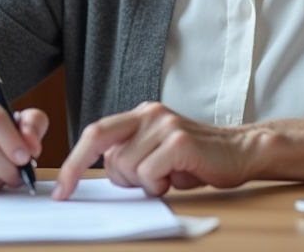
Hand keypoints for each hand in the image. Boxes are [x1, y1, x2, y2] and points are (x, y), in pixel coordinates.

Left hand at [53, 101, 261, 199]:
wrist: (241, 152)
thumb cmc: (198, 160)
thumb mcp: (157, 154)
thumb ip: (131, 156)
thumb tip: (99, 171)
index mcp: (141, 115)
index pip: (95, 133)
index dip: (74, 162)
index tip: (62, 189)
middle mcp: (149, 114)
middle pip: (100, 144)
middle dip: (109, 174)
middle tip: (146, 183)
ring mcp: (164, 125)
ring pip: (126, 167)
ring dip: (145, 183)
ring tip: (170, 176)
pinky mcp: (178, 141)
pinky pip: (148, 174)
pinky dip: (159, 185)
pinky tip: (179, 177)